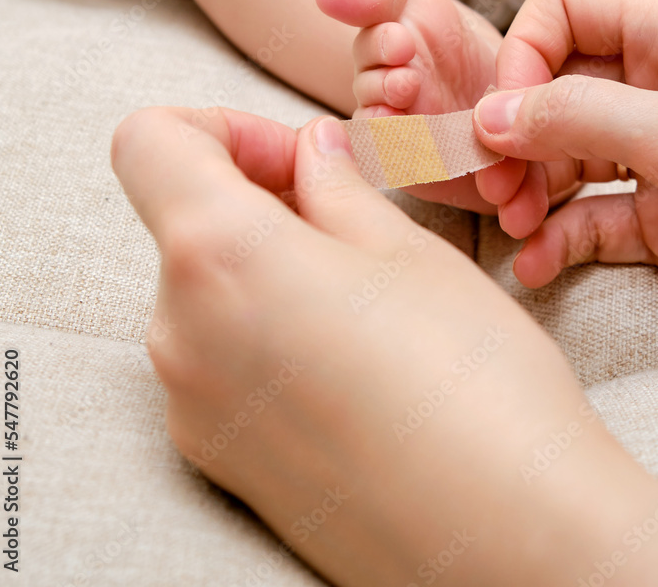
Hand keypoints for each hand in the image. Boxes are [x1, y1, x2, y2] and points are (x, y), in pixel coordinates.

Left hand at [111, 104, 657, 585]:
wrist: (508, 532)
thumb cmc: (471, 373)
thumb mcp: (407, 249)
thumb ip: (335, 185)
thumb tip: (307, 151)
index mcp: (218, 254)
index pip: (149, 142)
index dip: (219, 126)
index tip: (295, 157)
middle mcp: (177, 332)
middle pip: (182, 221)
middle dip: (257, 198)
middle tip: (350, 219)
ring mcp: (190, 406)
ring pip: (203, 292)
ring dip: (264, 266)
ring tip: (365, 295)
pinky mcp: (217, 457)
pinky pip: (217, 359)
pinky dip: (264, 330)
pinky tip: (353, 359)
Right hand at [472, 0, 657, 351]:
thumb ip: (582, 116)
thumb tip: (491, 115)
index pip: (563, 9)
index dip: (522, 55)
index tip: (504, 119)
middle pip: (552, 88)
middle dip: (512, 135)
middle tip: (493, 189)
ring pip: (564, 156)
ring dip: (527, 189)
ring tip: (513, 227)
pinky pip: (590, 218)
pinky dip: (557, 238)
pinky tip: (535, 264)